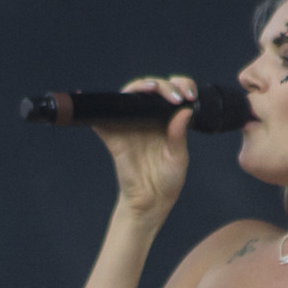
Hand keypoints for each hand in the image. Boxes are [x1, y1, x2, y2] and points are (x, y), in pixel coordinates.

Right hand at [95, 75, 195, 219]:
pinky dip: (100, 111)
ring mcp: (129, 126)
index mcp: (166, 120)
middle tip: (174, 96)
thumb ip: (178, 135)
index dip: (180, 85)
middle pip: (149, 89)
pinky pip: (103, 121)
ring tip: (151, 89)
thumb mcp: (178, 158)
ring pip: (128, 97)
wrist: (150, 202)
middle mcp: (147, 118)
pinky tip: (108, 105)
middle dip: (162, 85)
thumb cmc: (167, 181)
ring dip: (137, 87)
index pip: (172, 94)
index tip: (187, 95)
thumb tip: (185, 111)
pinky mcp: (114, 138)